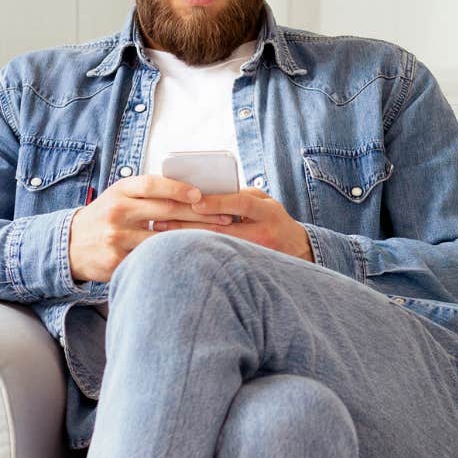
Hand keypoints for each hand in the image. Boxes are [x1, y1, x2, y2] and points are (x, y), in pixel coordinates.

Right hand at [69, 175, 228, 282]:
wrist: (69, 245)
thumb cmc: (107, 216)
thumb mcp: (120, 197)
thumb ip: (148, 193)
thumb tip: (195, 190)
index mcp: (120, 191)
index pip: (151, 185)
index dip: (177, 188)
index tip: (201, 194)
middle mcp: (117, 211)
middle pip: (165, 211)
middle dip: (200, 215)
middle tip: (226, 218)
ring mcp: (116, 237)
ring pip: (164, 238)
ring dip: (194, 238)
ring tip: (219, 239)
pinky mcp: (117, 261)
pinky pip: (153, 258)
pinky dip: (176, 257)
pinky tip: (196, 257)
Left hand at [151, 187, 314, 262]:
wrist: (297, 250)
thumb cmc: (275, 220)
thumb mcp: (265, 203)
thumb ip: (240, 196)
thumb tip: (207, 191)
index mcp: (268, 213)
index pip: (242, 204)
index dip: (218, 202)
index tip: (194, 201)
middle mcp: (262, 235)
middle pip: (221, 229)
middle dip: (188, 224)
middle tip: (160, 221)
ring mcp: (254, 254)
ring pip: (214, 246)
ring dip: (185, 239)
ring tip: (160, 234)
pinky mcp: (246, 266)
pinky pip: (216, 257)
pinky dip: (194, 250)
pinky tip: (174, 248)